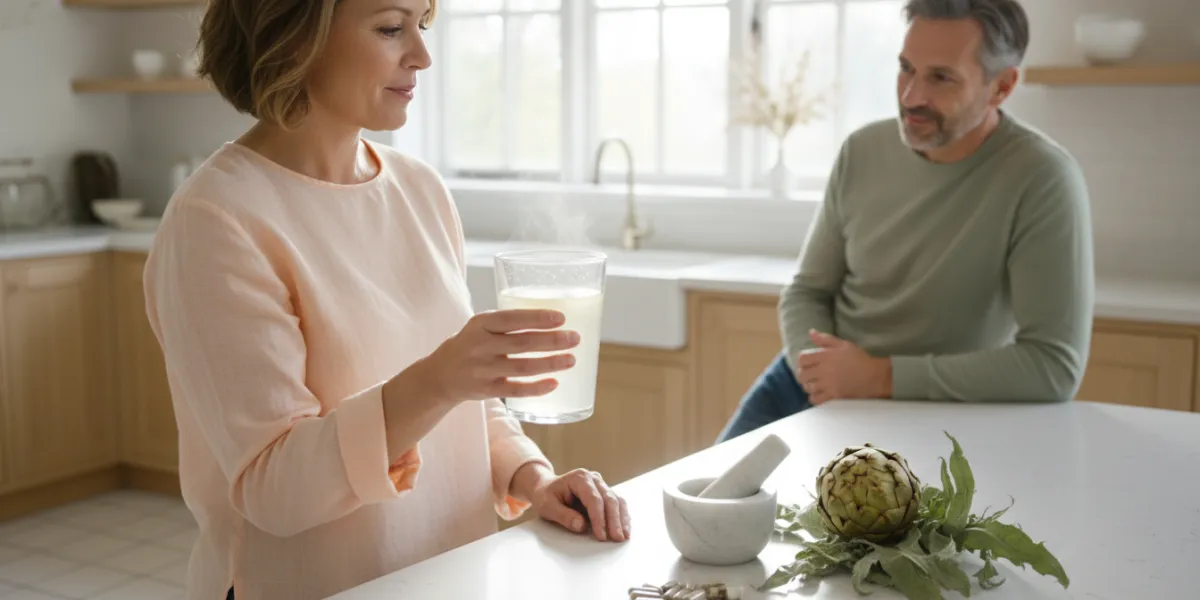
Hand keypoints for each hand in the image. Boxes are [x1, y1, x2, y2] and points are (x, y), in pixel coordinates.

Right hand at [413, 309, 580, 403]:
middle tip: (575, 339)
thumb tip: (555, 323)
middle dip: (552, 341)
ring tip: (572, 360)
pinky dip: (536, 388)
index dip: (537, 318)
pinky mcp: (485, 390)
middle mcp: (480, 346)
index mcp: (480, 323)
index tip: (562, 318)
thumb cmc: (471, 344)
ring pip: (522, 368)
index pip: (511, 318)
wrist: (439, 375)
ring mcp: (482, 370)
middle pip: (522, 343)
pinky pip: (515, 390)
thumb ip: (509, 323)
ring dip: (550, 364)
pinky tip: (554, 384)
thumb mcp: (481, 326)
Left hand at [516, 463, 630, 541]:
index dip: (599, 518)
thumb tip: (581, 526)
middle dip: (614, 520)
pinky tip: (625, 529)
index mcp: (579, 478)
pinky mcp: (605, 494)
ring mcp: (601, 485)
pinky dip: (622, 517)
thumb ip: (563, 516)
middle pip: (609, 499)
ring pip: (617, 501)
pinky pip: (618, 504)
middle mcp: (593, 479)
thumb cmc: (546, 495)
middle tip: (616, 538)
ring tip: (624, 536)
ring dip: (621, 519)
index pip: (594, 499)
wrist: (546, 488)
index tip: (601, 535)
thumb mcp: (547, 506)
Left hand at [794, 329, 891, 404]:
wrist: (876, 376)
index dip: (803, 361)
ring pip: (807, 387)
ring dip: (809, 386)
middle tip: (811, 375)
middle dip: (804, 375)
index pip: (802, 358)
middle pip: (802, 374)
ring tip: (816, 384)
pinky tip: (820, 393)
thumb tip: (811, 332)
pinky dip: (814, 397)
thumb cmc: (860, 359)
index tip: (808, 364)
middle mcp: (825, 369)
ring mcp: (829, 384)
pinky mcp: (834, 396)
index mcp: (826, 355)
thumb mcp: (843, 345)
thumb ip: (825, 339)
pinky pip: (815, 399)